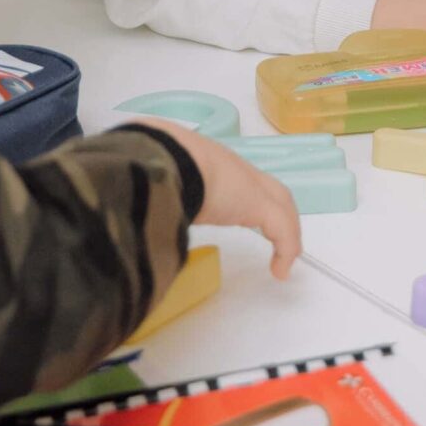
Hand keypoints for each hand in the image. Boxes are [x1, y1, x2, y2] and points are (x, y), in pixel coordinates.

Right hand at [130, 121, 299, 278]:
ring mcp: (248, 183)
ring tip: (283, 258)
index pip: (239, 178)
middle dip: (277, 213)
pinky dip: (286, 248)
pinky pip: (282, 228)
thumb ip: (154, 195)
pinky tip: (280, 270)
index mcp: (209, 160)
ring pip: (279, 204)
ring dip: (284, 230)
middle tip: (278, 240)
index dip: (248, 196)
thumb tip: (139, 218)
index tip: (244, 215)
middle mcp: (234, 168)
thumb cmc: (152, 167)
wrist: (162, 155)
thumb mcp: (153, 183)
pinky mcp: (258, 203)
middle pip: (270, 189)